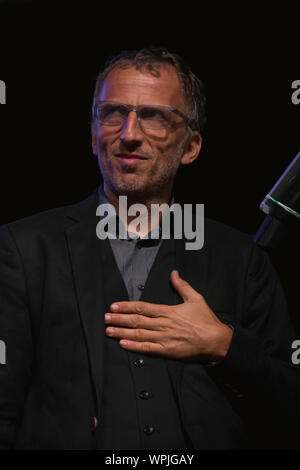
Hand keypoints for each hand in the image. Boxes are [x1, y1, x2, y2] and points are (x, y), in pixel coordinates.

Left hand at [105, 270, 232, 360]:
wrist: (216, 341)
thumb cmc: (206, 320)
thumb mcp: (196, 298)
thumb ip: (182, 286)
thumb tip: (174, 273)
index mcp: (168, 311)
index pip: (142, 307)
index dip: (126, 306)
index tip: (114, 305)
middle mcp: (163, 324)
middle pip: (136, 320)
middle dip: (119, 318)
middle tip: (106, 317)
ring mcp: (164, 338)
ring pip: (138, 334)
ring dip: (122, 331)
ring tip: (108, 330)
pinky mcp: (167, 351)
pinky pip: (147, 349)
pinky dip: (134, 346)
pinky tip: (123, 344)